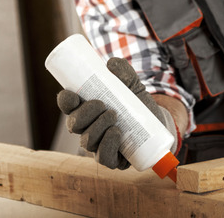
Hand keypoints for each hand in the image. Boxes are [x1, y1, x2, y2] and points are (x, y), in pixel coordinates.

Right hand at [56, 57, 178, 169]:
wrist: (158, 123)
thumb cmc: (138, 103)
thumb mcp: (132, 85)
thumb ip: (124, 73)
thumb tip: (112, 64)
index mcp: (86, 109)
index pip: (68, 106)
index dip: (65, 101)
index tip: (71, 94)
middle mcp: (87, 129)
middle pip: (74, 125)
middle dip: (84, 114)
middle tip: (101, 104)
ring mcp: (99, 145)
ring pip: (86, 141)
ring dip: (97, 127)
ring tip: (113, 115)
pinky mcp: (113, 159)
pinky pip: (103, 158)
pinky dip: (107, 146)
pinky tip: (115, 133)